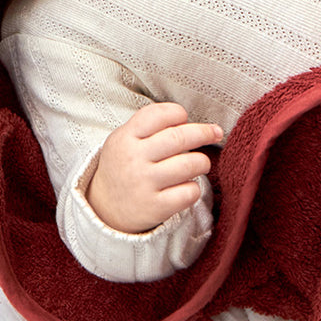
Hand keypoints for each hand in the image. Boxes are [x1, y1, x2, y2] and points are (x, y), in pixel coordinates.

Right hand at [85, 102, 221, 233]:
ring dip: (202, 161)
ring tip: (201, 163)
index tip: (184, 118)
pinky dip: (194, 187)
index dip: (177, 113)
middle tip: (215, 133)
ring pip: (189, 164)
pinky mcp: (156, 207)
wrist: (104, 208)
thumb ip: (148, 126)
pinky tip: (187, 186)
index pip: (157, 115)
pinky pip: (189, 192)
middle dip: (204, 132)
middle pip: (179, 137)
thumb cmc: (123, 165)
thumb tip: (187, 120)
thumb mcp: (123, 139)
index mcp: (126, 137)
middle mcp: (134, 158)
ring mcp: (145, 183)